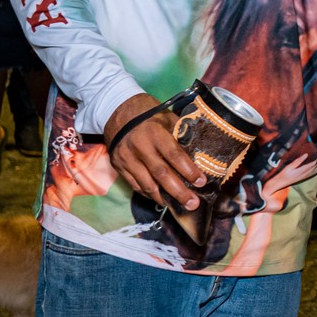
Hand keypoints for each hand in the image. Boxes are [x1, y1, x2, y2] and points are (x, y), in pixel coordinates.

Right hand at [104, 93, 207, 209]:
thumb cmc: (147, 113)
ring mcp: (126, 158)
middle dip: (179, 191)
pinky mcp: (118, 166)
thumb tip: (197, 152)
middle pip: (161, 174)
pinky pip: (134, 185)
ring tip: (179, 206)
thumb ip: (179, 134)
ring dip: (164, 197)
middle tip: (193, 203)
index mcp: (154, 133)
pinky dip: (148, 194)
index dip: (189, 170)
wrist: (115, 110)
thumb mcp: (166, 117)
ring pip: (147, 184)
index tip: (201, 182)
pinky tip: (160, 198)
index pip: (174, 155)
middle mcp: (139, 147)